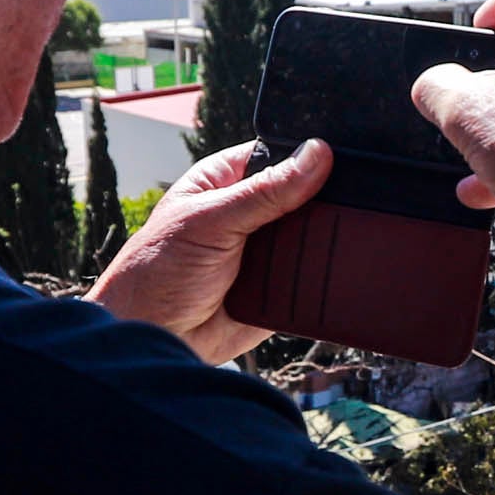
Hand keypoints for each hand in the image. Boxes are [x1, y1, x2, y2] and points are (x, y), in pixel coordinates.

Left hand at [89, 138, 330, 363]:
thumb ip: (264, 191)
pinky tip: (333, 272)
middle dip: (321, 205)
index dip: (306, 156)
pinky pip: (312, 277)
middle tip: (340, 208)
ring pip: (312, 237)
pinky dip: (322, 277)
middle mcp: (249, 213)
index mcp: (226, 181)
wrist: (155, 340)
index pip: (278, 156)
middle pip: (304, 197)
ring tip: (333, 243)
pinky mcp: (278, 288)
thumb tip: (316, 155)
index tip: (339, 160)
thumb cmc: (157, 272)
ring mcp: (265, 252)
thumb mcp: (210, 220)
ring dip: (321, 243)